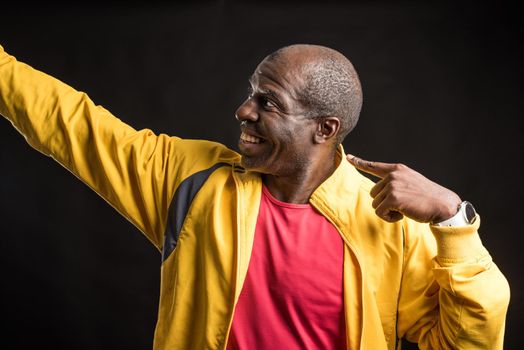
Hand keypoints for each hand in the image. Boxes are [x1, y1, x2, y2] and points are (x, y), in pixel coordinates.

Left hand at [347, 154, 461, 222]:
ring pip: (376, 204)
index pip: (374, 166)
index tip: (348, 158)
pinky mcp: (393, 198)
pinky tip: (401, 216)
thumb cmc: (428, 198)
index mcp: (397, 170)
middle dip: (385, 203)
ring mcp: (392, 186)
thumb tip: (379, 192)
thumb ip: (395, 183)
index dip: (359, 162)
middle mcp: (393, 175)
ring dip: (388, 211)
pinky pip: (380, 212)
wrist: (443, 205)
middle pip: (373, 193)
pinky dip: (388, 218)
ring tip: (404, 210)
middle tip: (403, 205)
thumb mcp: (411, 183)